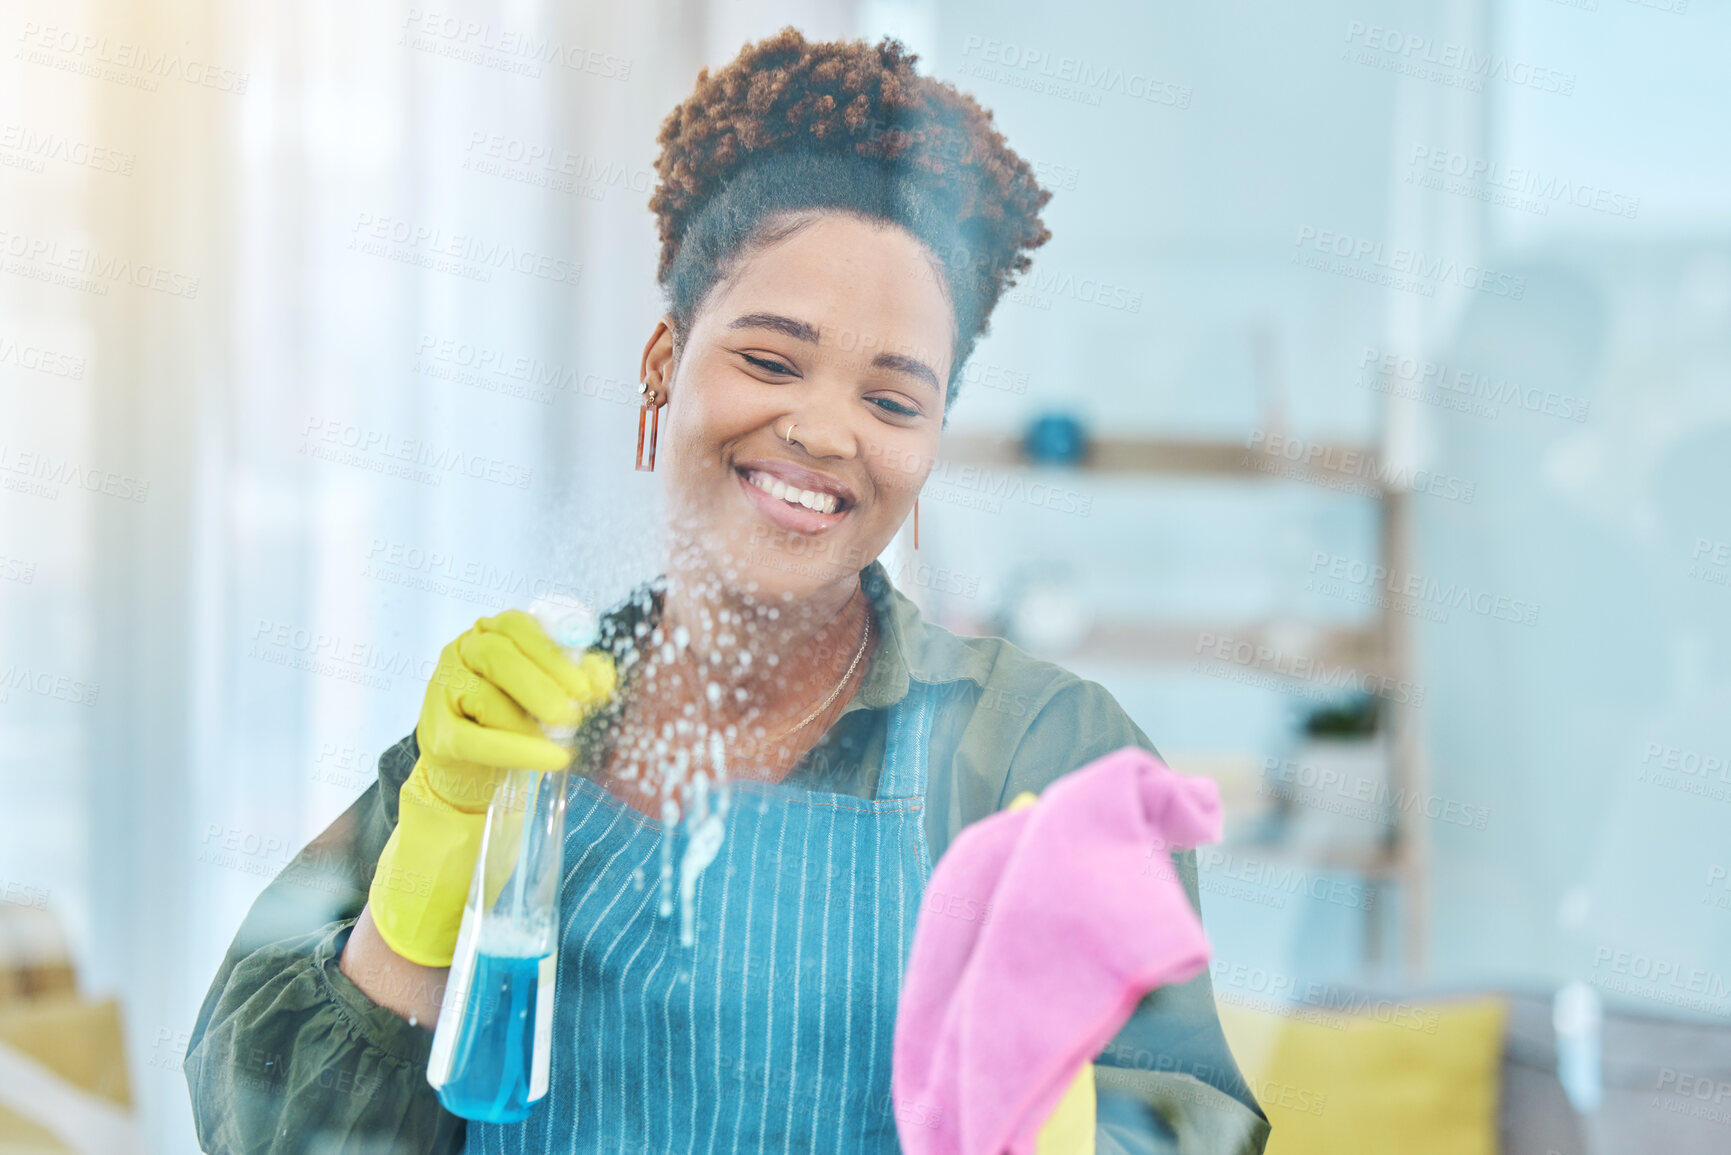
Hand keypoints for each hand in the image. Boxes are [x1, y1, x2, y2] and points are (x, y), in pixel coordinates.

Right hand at [416, 610, 616, 811]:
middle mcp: (461, 652)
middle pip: (496, 655)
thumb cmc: (514, 718)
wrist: (472, 766)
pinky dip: (517, 751)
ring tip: (559, 744)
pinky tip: (550, 759)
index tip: (586, 687)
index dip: (554, 654)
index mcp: (491, 632)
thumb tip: (600, 678)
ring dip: (528, 724)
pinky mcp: (437, 732)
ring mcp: (442, 689)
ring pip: (485, 698)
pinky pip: (476, 741)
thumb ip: (575, 679)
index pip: (518, 626)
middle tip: (573, 715)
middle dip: (542, 686)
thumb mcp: (546, 692)